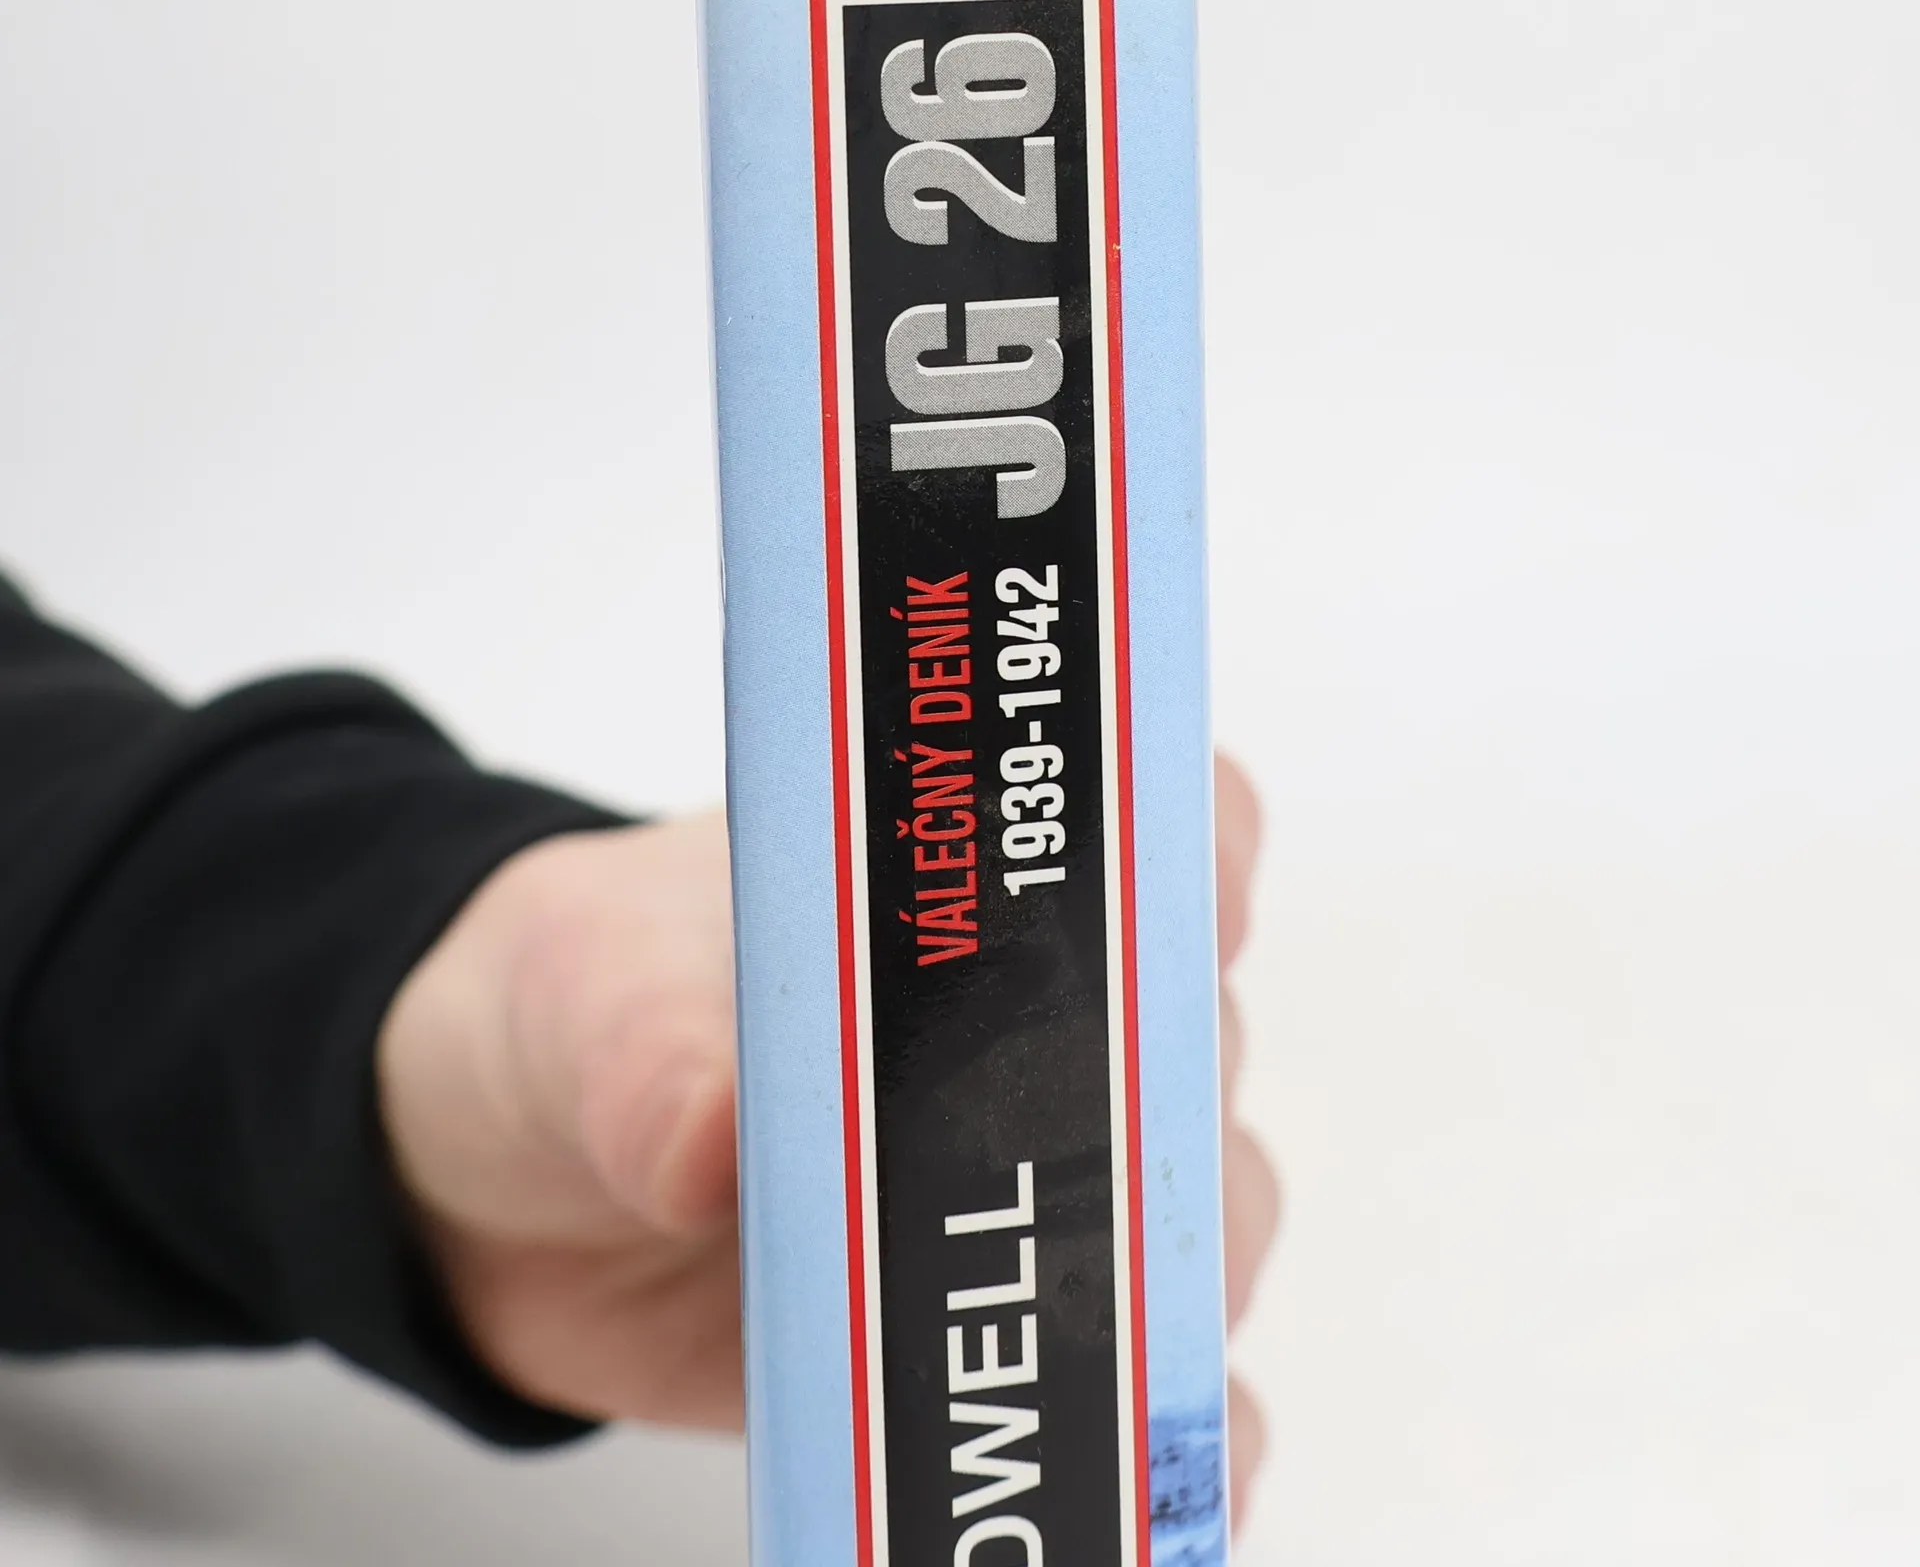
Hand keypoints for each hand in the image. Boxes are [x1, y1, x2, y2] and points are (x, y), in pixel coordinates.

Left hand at [378, 761, 1278, 1519]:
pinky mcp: (991, 1331)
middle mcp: (1038, 1025)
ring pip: (1188, 1229)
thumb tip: (715, 1135)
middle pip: (1191, 1059)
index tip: (1188, 913)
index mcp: (968, 891)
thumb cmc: (587, 1012)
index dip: (1202, 863)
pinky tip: (1127, 1485)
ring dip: (1164, 1291)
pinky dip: (1151, 1439)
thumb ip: (656, 1053)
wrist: (510, 1170)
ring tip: (1101, 1354)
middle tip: (1087, 1183)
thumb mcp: (596, 998)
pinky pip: (1118, 1388)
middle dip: (1162, 1125)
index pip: (1158, 832)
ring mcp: (1026, 1184)